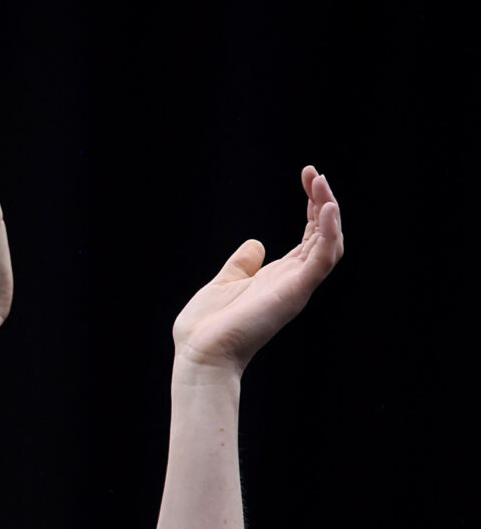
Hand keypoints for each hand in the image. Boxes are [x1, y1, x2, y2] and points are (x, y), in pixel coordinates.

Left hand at [172, 166, 343, 374]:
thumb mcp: (225, 282)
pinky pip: (321, 260)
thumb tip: (254, 245)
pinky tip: (326, 208)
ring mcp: (296, 287)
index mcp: (279, 277)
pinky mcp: (294, 293)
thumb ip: (242, 264)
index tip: (307, 177)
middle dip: (323, 202)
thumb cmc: (207, 327)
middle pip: (323, 236)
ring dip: (329, 212)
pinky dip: (328, 234)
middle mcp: (293, 281)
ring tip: (321, 185)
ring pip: (329, 245)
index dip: (313, 207)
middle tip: (315, 174)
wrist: (199, 354)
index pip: (309, 237)